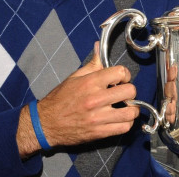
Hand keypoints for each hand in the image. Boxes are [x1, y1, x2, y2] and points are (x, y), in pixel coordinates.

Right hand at [17, 42, 139, 156]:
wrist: (46, 123)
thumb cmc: (60, 99)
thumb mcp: (74, 77)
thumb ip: (92, 64)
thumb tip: (98, 47)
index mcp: (90, 82)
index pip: (120, 72)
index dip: (125, 75)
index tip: (122, 79)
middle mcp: (96, 99)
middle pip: (130, 91)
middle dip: (130, 91)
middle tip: (124, 94)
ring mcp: (98, 117)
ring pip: (130, 112)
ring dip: (132, 109)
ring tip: (126, 107)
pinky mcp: (99, 132)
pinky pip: (124, 127)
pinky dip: (126, 123)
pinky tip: (120, 119)